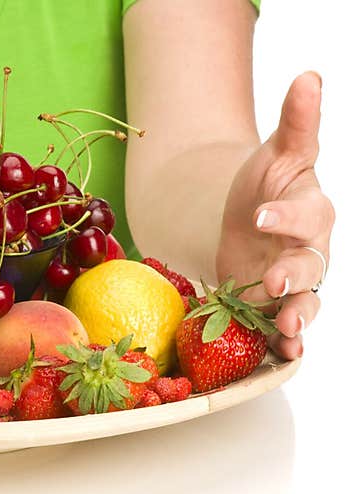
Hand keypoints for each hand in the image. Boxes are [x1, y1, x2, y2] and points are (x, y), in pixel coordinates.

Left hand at [217, 72, 333, 359]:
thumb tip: (309, 76)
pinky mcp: (275, 307)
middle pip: (311, 267)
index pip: (306, 214)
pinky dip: (286, 341)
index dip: (286, 216)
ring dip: (299, 317)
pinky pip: (287, 327)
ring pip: (306, 303)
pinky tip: (280, 353)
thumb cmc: (266, 185)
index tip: (260, 215)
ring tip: (288, 331)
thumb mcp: (276, 154)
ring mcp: (296, 284)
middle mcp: (311, 251)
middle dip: (294, 276)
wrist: (246, 220)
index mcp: (312, 211)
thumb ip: (297, 123)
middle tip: (272, 282)